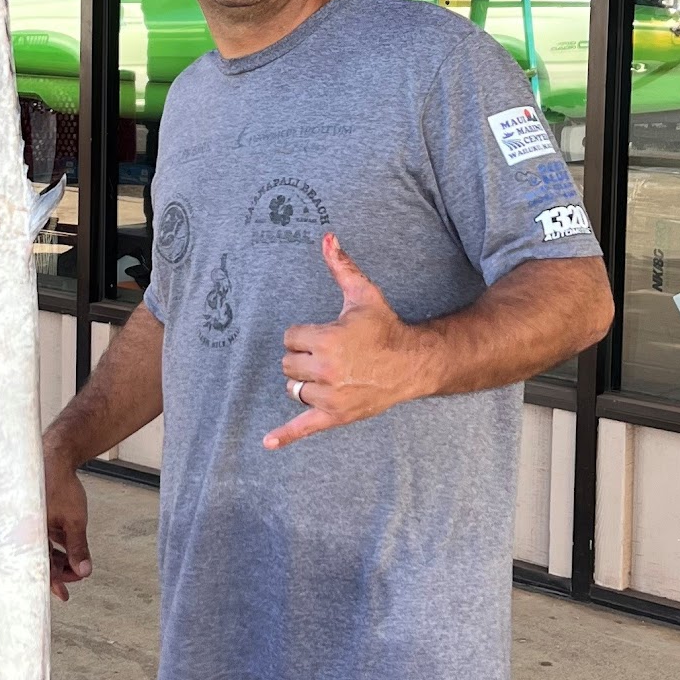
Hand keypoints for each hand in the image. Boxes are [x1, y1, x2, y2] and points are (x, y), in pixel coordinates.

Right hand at [44, 433, 92, 599]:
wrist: (53, 456)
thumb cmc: (60, 485)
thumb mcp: (74, 519)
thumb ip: (78, 546)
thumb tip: (84, 571)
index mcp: (29, 533)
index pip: (40, 566)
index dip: (54, 582)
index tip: (65, 594)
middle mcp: (24, 531)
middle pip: (40, 560)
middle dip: (60, 571)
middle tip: (76, 578)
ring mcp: (29, 525)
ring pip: (43, 550)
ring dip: (59, 559)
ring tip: (76, 564)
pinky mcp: (34, 519)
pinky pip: (43, 539)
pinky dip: (55, 546)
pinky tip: (67, 551)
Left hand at [266, 233, 429, 449]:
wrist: (412, 363)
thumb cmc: (384, 327)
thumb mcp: (362, 294)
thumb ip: (341, 266)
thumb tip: (326, 236)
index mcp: (327, 340)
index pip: (290, 337)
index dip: (304, 334)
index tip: (325, 334)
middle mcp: (326, 371)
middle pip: (287, 364)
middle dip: (303, 357)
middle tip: (329, 353)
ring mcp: (329, 397)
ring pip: (294, 390)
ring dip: (304, 382)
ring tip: (329, 373)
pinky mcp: (335, 416)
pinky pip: (304, 428)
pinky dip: (285, 437)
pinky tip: (267, 443)